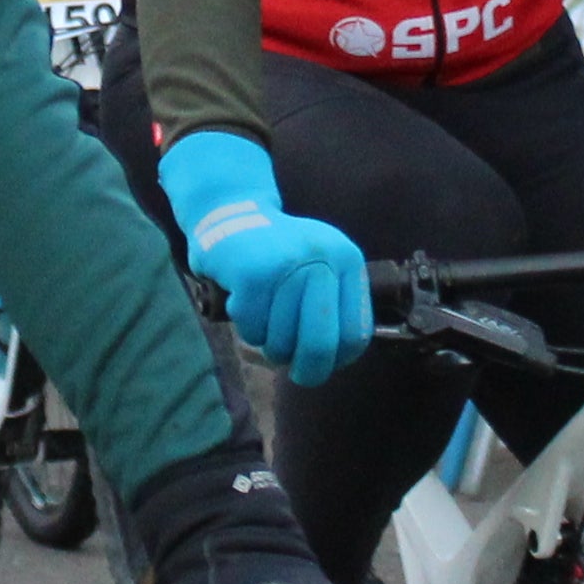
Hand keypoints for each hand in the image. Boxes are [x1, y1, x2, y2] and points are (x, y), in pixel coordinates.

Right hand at [157, 133, 370, 386]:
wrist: (228, 210)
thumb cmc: (276, 253)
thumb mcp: (318, 266)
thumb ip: (333, 305)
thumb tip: (335, 361)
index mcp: (346, 258)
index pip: (355, 332)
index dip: (339, 360)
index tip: (323, 364)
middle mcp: (322, 257)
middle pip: (320, 343)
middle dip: (308, 370)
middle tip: (296, 374)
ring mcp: (287, 264)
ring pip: (281, 342)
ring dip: (268, 344)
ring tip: (263, 320)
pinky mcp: (252, 273)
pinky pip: (252, 330)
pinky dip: (246, 328)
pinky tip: (243, 303)